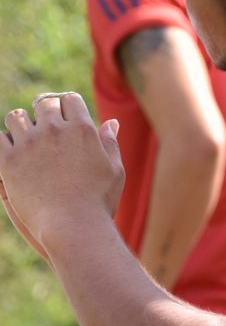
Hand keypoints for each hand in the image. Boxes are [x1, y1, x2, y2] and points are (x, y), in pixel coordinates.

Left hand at [0, 93, 123, 259]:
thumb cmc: (99, 202)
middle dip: (45, 112)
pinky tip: (11, 153)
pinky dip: (4, 142)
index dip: (68, 107)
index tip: (66, 118)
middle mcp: (55, 130)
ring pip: (16, 116)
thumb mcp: (114, 171)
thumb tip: (111, 122)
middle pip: (44, 103)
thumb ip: (110, 143)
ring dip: (21, 124)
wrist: (73, 226)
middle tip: (46, 128)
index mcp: (82, 129)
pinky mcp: (8, 160)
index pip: (70, 99)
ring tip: (25, 138)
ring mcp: (30, 144)